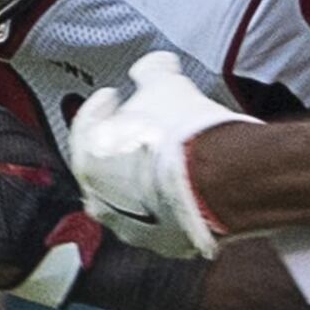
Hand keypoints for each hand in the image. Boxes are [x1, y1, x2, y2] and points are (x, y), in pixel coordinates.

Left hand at [65, 55, 250, 258]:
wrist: (223, 179)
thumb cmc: (184, 138)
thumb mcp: (164, 86)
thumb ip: (150, 73)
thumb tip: (153, 65)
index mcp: (89, 160)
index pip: (86, 126)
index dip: (102, 106)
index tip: (114, 97)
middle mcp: (104, 201)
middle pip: (107, 170)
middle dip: (124, 148)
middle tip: (143, 129)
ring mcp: (136, 228)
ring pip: (135, 200)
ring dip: (148, 180)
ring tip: (172, 159)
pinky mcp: (170, 243)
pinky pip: (166, 220)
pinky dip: (173, 203)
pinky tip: (192, 187)